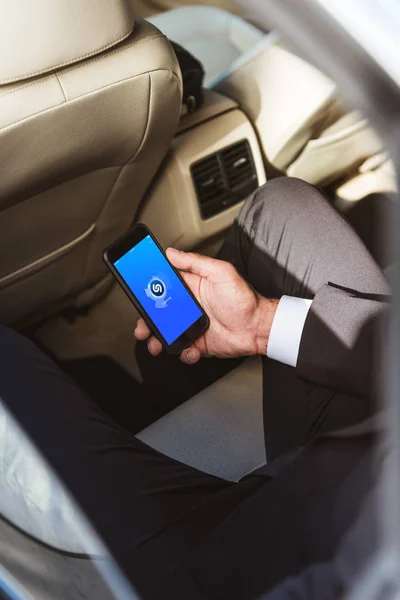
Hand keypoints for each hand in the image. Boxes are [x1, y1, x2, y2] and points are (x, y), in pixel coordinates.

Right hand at [134, 248, 277, 363]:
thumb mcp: (221, 273)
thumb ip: (195, 262)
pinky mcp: (198, 343)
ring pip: (165, 332)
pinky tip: (190, 348)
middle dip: (146, 319)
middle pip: (159, 312)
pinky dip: (182, 351)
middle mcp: (188, 306)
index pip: (163, 285)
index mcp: (191, 287)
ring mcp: (191, 325)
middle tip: (142, 325)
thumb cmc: (244, 299)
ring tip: (155, 343)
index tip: (136, 291)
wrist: (258, 328)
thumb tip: (172, 253)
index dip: (148, 289)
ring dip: (157, 339)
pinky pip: (182, 348)